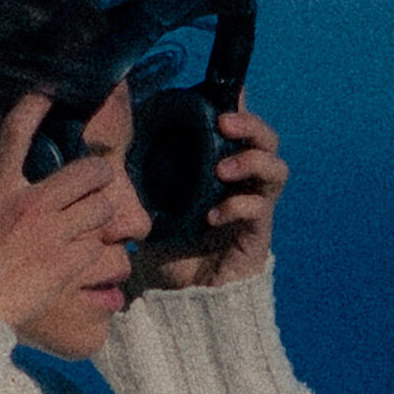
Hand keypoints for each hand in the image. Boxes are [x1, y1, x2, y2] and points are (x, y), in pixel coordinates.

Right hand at [0, 93, 115, 327]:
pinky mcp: (66, 264)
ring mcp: (52, 236)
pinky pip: (97, 246)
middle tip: (97, 179)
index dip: (35, 105)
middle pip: (88, 171)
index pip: (17, 133)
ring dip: (101, 212)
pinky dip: (92, 249)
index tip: (46, 97)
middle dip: (99, 173)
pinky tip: (81, 254)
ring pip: (102, 208)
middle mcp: (29, 206)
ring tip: (94, 218)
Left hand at [131, 96, 286, 291]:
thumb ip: (141, 178)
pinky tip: (213, 216)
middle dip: (252, 126)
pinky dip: (237, 207)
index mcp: (221, 173)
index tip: (225, 93)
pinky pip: (259, 211)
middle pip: (268, 143)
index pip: (239, 133)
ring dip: (250, 162)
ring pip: (275, 172)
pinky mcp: (256, 237)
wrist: (177, 300)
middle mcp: (243, 187)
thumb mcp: (147, 207)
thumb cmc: (165, 250)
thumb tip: (117, 141)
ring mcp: (254, 211)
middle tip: (225, 122)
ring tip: (221, 170)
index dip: (239, 109)